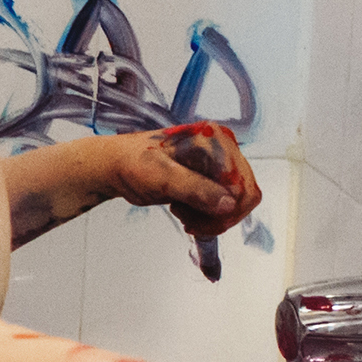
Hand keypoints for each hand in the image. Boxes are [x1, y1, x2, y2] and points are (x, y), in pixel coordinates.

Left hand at [114, 122, 259, 238]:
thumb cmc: (133, 162)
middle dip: (220, 215)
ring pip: (234, 204)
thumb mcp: (162, 176)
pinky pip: (222, 206)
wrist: (117, 166)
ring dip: (211, 218)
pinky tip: (185, 212)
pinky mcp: (209, 181)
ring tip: (182, 212)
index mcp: (214, 141)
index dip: (229, 208)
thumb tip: (228, 204)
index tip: (206, 220)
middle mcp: (221, 151)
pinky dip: (207, 217)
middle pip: (244, 195)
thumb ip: (196, 189)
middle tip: (191, 221)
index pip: (242, 182)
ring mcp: (216, 167)